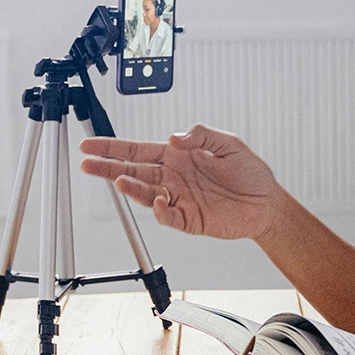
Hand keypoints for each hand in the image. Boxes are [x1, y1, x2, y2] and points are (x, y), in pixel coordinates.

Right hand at [79, 124, 281, 240]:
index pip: (138, 150)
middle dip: (107, 167)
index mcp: (177, 156)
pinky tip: (159, 202)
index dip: (113, 147)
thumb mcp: (229, 143)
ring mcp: (179, 199)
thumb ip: (201, 135)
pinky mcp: (189, 220)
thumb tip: (173, 137)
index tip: (90, 144)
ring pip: (145, 194)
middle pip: (132, 171)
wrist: (268, 203)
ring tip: (118, 181)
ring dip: (130, 188)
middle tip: (86, 163)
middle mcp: (173, 177)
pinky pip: (168, 217)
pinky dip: (161, 211)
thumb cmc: (250, 172)